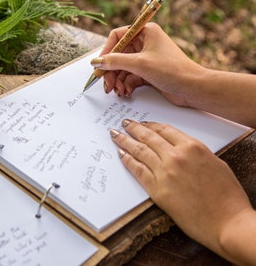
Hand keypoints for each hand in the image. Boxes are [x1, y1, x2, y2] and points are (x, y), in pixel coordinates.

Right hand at [92, 22, 205, 106]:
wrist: (192, 88)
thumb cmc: (172, 70)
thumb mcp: (140, 64)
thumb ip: (115, 61)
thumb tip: (96, 62)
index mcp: (145, 31)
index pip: (117, 37)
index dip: (106, 51)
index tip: (98, 65)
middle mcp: (145, 43)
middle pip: (119, 55)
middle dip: (112, 71)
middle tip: (107, 85)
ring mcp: (147, 58)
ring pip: (124, 68)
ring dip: (118, 81)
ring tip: (118, 92)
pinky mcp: (148, 72)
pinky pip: (131, 76)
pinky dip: (127, 85)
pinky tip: (126, 92)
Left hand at [110, 119, 252, 260]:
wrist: (228, 222)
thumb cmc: (227, 194)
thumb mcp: (214, 162)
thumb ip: (194, 152)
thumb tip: (178, 148)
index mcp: (192, 147)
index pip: (164, 130)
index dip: (151, 125)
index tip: (142, 123)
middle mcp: (175, 156)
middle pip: (148, 137)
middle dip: (133, 128)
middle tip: (124, 123)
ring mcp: (164, 173)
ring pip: (139, 151)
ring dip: (125, 141)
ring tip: (116, 135)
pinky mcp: (157, 191)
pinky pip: (138, 171)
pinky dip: (128, 161)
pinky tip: (121, 155)